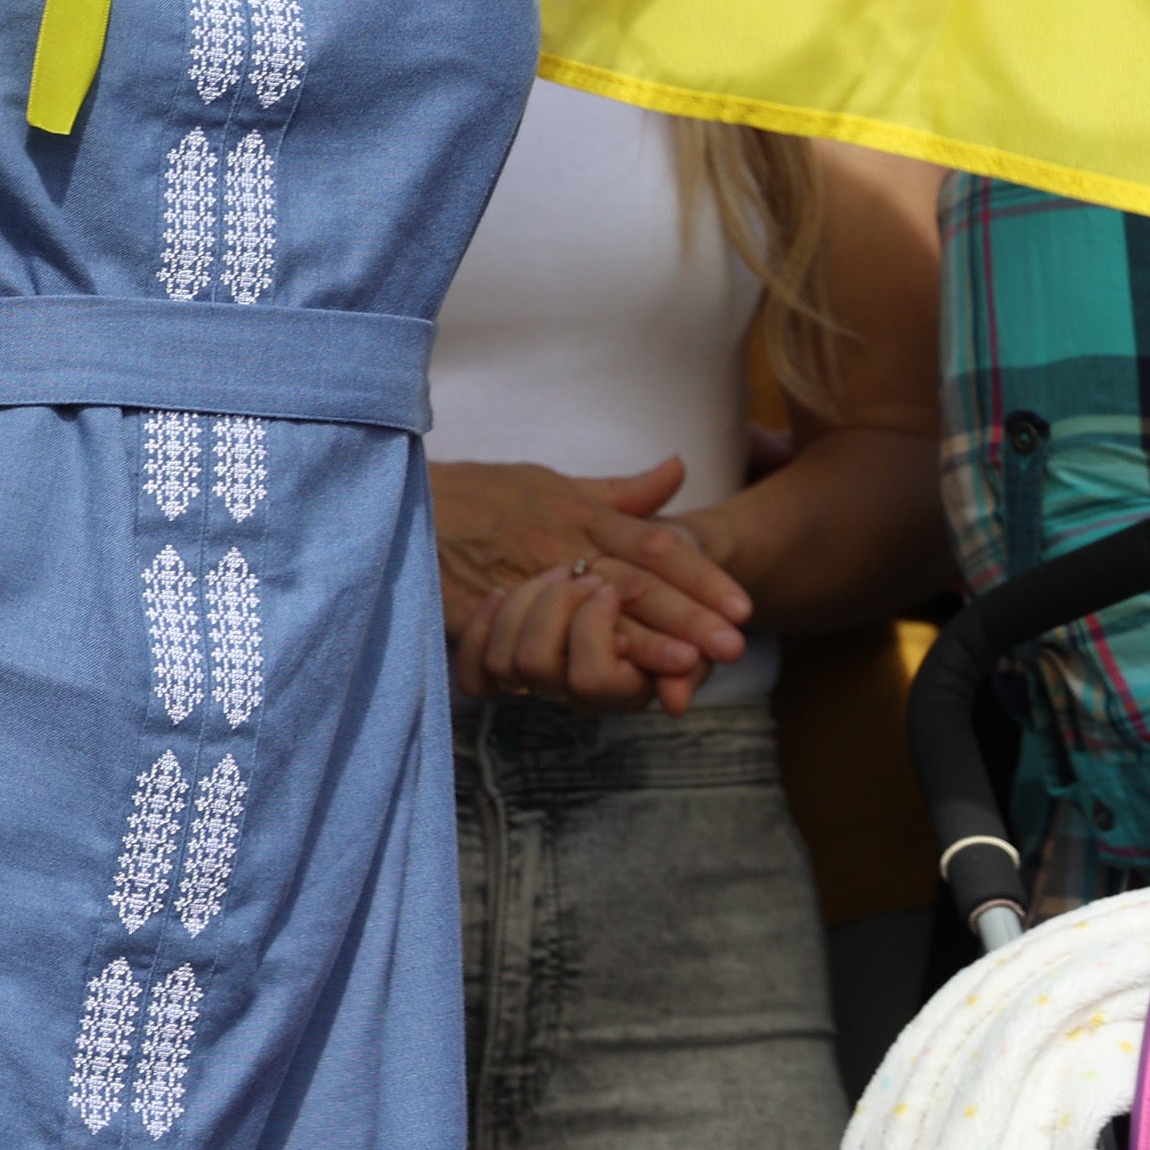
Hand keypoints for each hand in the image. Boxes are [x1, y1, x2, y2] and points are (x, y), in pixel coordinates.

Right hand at [432, 456, 751, 713]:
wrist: (407, 496)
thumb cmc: (486, 491)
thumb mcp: (557, 481)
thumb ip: (621, 490)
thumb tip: (678, 468)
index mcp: (581, 512)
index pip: (654, 543)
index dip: (701, 575)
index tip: (742, 607)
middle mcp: (560, 543)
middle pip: (637, 581)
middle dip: (688, 616)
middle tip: (734, 646)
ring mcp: (525, 576)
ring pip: (594, 613)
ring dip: (642, 643)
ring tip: (686, 669)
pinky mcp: (490, 605)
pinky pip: (537, 638)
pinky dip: (574, 660)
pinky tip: (606, 682)